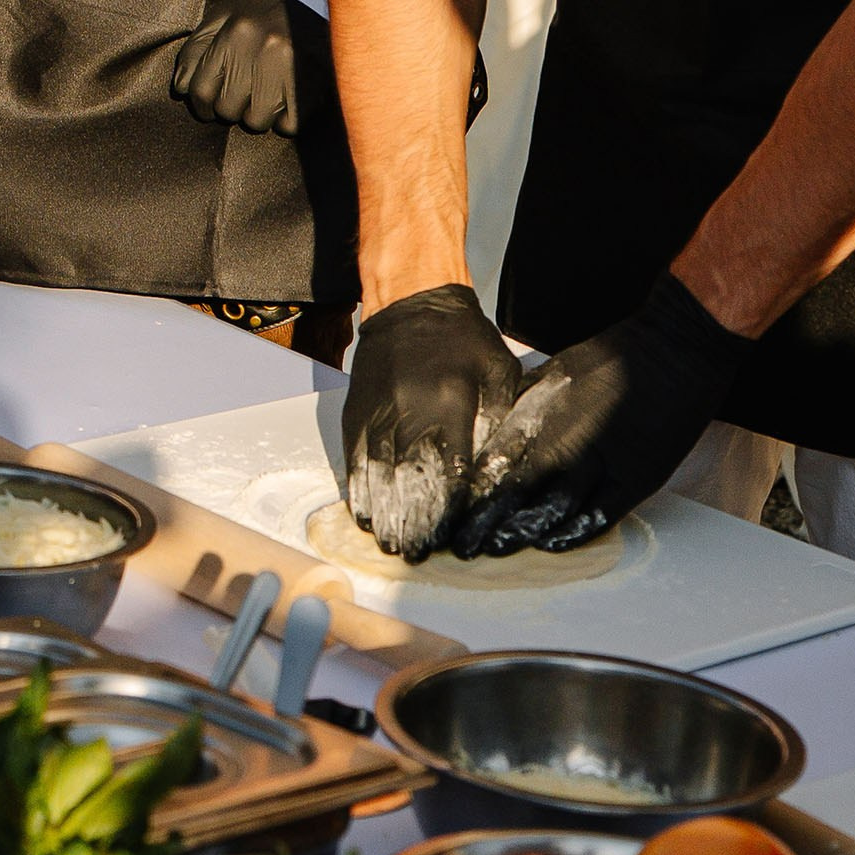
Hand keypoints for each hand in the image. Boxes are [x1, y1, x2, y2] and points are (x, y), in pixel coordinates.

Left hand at [174, 0, 332, 132]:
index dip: (202, 104)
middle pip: (227, 109)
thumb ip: (197, 47)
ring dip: (259, 114)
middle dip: (231, 107)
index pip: (200, 89)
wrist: (316, 1)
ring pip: (256, 121)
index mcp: (234, 31)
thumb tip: (181, 86)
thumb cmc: (263, 13)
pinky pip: (288, 125)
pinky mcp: (314, 85)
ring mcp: (289, 68)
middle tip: (244, 94)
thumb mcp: (225, 15)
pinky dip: (286, 120)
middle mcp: (259, 49)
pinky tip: (288, 101)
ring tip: (267, 94)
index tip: (210, 105)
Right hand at [342, 285, 522, 558]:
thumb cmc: (464, 338)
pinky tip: (363, 511)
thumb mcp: (499, 372)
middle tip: (414, 554)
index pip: (449, 469)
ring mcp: (378, 409)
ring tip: (387, 543)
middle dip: (411, 520)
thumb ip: (500, 421)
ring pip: (376, 471)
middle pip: (408, 478)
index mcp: (450, 402)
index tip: (447, 538)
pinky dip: (358, 486)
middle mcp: (409, 409)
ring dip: (382, 510)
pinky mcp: (357, 408)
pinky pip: (354, 454)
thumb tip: (496, 473)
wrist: (411, 299)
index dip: (447, 509)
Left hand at [449, 274, 754, 556]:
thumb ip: (522, 403)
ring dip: (525, 532)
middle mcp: (571, 440)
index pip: (498, 462)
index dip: (474, 493)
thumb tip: (491, 430)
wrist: (675, 351)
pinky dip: (574, 532)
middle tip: (464, 546)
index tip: (453, 514)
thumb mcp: (554, 373)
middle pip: (520, 491)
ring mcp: (606, 462)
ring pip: (556, 508)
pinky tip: (550, 544)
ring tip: (497, 550)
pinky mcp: (638, 478)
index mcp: (546, 412)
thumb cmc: (612, 359)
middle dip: (490, 521)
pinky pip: (602, 515)